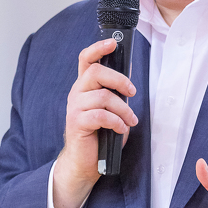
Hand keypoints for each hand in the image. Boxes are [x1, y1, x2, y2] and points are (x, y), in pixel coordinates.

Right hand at [53, 39, 137, 207]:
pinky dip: (116, 121)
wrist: (84, 163)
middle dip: (120, 80)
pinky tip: (121, 129)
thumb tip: (129, 84)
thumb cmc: (100, 135)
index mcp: (84, 86)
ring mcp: (74, 107)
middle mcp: (77, 93)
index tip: (113, 44)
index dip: (98, 48)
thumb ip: (115, 95)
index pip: (86, 59)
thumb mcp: (111, 110)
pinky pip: (101, 115)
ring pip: (103, 96)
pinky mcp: (76, 123)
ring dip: (123, 109)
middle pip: (97, 72)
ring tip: (130, 121)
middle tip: (132, 93)